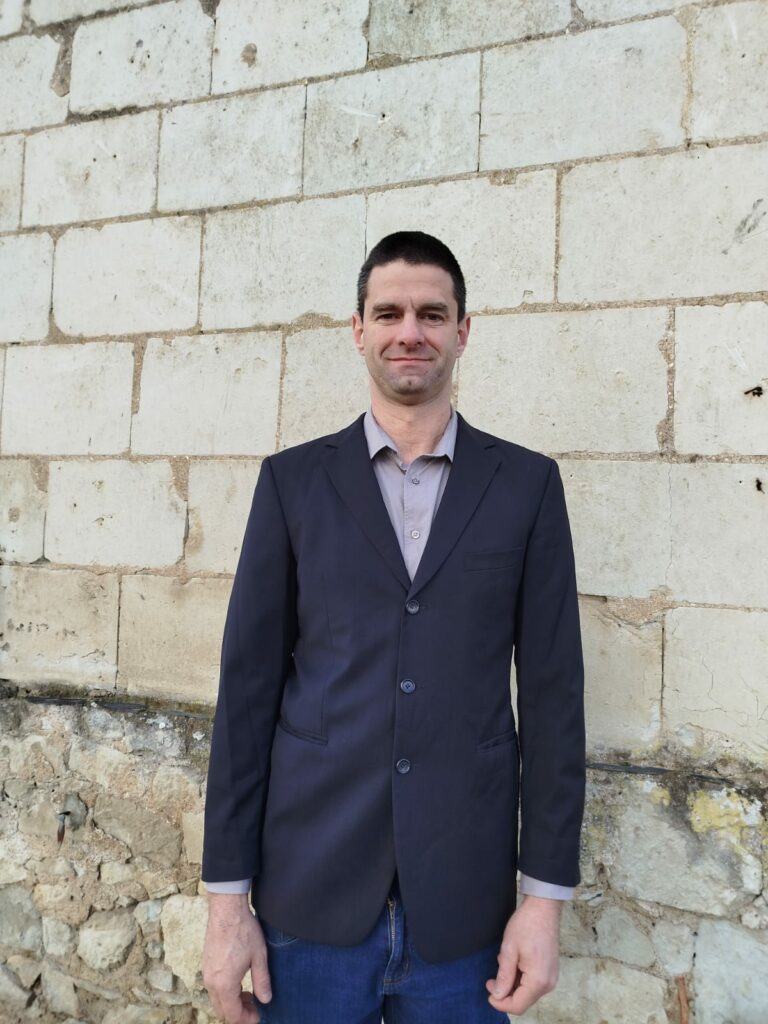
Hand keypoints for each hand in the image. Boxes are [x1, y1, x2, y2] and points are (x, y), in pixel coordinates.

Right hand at [201, 893, 271, 1023]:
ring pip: (216, 999)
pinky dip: (224, 991)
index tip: (258, 1015)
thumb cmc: (244, 931)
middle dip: (238, 1013)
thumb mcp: (259, 957)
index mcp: (224, 984)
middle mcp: (211, 982)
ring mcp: (206, 973)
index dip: (246, 1019)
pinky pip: (213, 987)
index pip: (232, 1015)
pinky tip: (238, 980)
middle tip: (254, 1005)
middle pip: (222, 1010)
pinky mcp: (205, 964)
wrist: (226, 909)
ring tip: (248, 992)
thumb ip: (262, 981)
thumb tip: (266, 1000)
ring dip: (231, 1002)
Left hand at [485, 894, 561, 1015]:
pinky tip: (513, 963)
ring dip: (512, 985)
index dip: (500, 1003)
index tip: (488, 991)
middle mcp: (548, 983)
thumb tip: (498, 995)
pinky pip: (533, 983)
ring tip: (502, 964)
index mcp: (538, 980)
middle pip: (523, 1001)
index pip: (518, 1005)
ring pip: (527, 993)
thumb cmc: (526, 925)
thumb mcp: (509, 950)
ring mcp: (551, 977)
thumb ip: (504, 976)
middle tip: (490, 979)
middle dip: (505, 994)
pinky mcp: (550, 971)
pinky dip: (520, 978)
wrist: (544, 908)